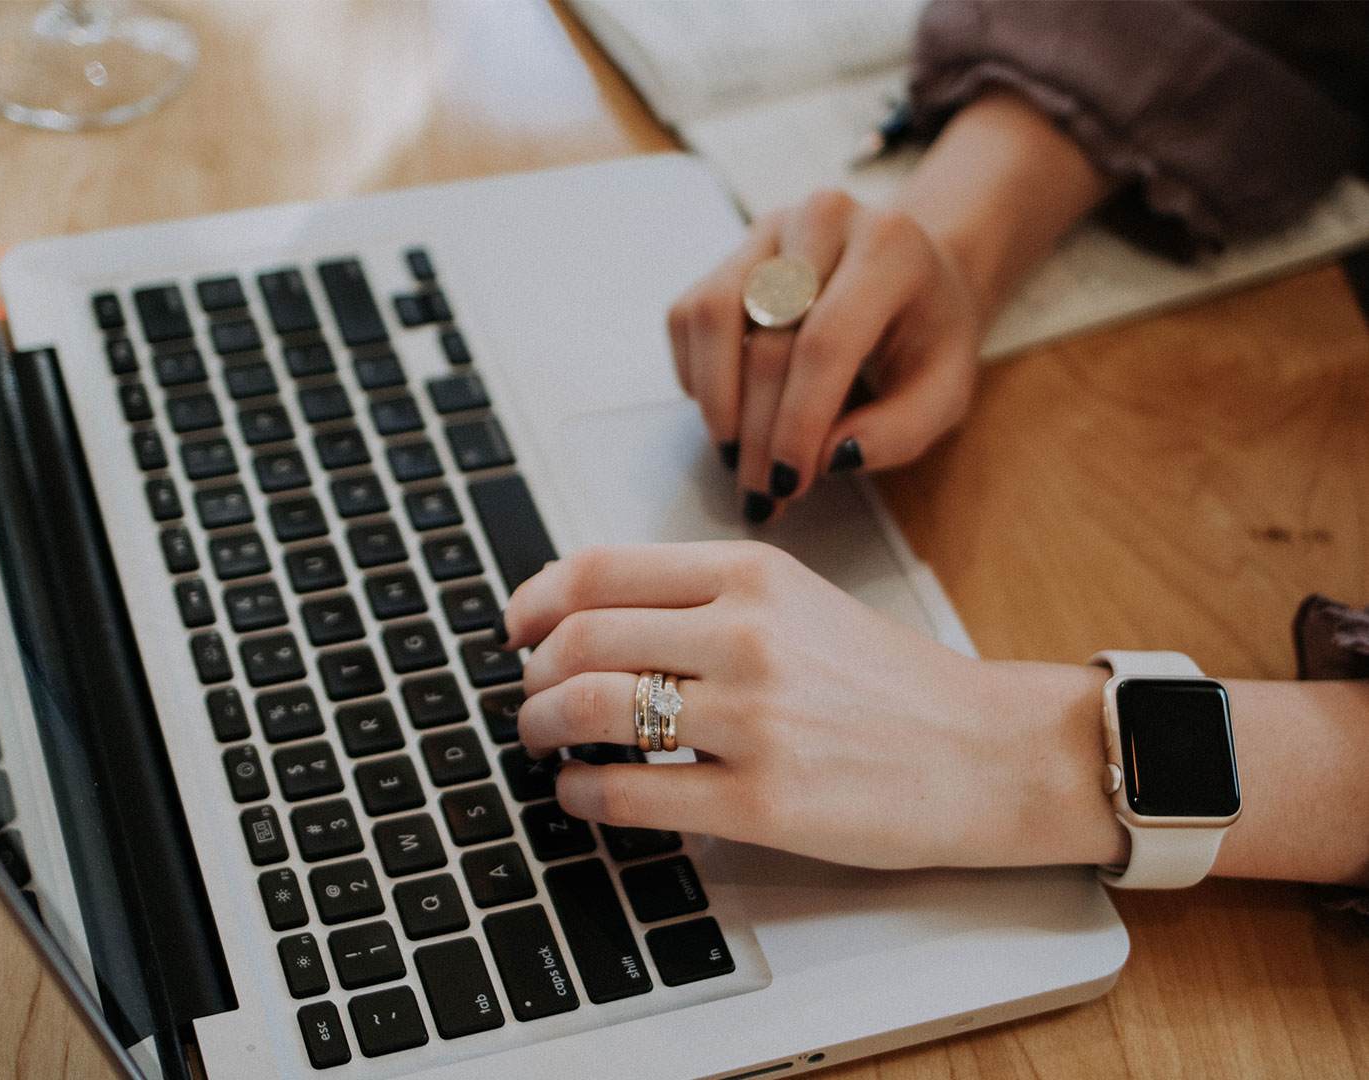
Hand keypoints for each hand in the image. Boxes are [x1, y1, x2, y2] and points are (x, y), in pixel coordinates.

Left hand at [503, 541, 1121, 869]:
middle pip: (580, 639)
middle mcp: (747, 635)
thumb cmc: (892, 682)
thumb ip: (704, 598)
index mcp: (752, 574)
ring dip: (541, 728)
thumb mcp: (800, 601)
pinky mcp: (763, 802)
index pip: (599, 569)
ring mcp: (754, 719)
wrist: (988, 750)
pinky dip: (581, 795)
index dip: (534, 599)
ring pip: (591, 710)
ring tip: (543, 742)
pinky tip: (580, 795)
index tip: (515, 626)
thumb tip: (593, 617)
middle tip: (527, 696)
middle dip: (531, 674)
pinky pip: (630, 793)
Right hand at [667, 190, 979, 522]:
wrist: (912, 274)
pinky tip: (729, 409)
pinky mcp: (731, 252)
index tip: (788, 482)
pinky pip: (688, 316)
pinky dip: (696, 374)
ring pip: (712, 316)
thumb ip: (899, 431)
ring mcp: (769, 230)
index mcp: (890, 248)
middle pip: (768, 339)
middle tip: (761, 492)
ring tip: (736, 454)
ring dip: (716, 401)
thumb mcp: (944, 391)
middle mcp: (824, 221)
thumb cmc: (927, 336)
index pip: (826, 341)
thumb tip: (829, 458)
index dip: (798, 421)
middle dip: (758, 432)